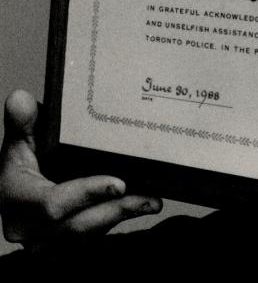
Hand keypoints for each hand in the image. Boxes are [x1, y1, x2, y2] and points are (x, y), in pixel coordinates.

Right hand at [0, 89, 161, 248]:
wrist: (17, 185)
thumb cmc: (21, 159)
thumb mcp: (19, 137)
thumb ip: (21, 120)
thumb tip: (20, 99)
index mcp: (15, 200)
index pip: (53, 204)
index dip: (86, 195)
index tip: (119, 183)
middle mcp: (28, 229)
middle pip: (77, 226)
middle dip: (115, 210)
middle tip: (149, 197)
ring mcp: (45, 243)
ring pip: (88, 236)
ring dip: (121, 218)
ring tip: (151, 201)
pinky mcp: (61, 247)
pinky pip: (92, 238)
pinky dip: (116, 221)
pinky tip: (139, 207)